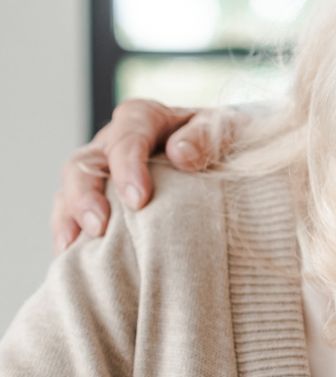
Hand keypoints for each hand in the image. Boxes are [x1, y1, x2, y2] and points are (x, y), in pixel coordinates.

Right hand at [50, 100, 240, 252]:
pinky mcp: (100, 196)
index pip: (127, 136)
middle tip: (99, 227)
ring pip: (70, 188)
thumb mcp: (226, 130)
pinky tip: (71, 257)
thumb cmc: (223, 141)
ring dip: (69, 217)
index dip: (127, 166)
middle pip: (84, 162)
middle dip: (85, 196)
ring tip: (73, 247)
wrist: (226, 154)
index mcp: (146, 119)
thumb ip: (205, 137)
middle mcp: (115, 142)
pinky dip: (68, 232)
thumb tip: (180, 154)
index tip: (138, 200)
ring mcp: (103, 170)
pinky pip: (70, 212)